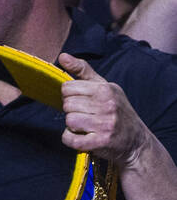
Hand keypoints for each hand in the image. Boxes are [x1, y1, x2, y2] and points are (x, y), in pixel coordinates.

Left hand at [58, 53, 150, 167]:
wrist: (135, 140)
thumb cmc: (116, 110)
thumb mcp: (104, 87)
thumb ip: (83, 71)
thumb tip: (62, 56)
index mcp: (106, 89)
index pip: (68, 88)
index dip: (70, 96)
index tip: (81, 101)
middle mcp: (107, 105)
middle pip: (67, 105)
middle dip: (72, 111)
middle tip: (86, 115)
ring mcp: (104, 125)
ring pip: (69, 121)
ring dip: (73, 126)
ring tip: (86, 125)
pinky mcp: (99, 142)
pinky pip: (69, 138)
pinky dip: (70, 139)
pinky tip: (82, 137)